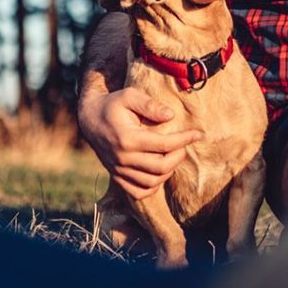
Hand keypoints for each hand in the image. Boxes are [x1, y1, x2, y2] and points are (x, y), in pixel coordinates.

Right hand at [78, 87, 203, 200]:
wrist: (89, 119)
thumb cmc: (113, 104)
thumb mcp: (129, 96)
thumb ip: (150, 105)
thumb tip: (171, 116)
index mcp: (127, 139)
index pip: (164, 145)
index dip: (184, 139)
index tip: (199, 133)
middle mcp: (123, 159)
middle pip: (161, 167)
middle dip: (179, 155)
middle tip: (185, 143)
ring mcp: (118, 170)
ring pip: (151, 182)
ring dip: (168, 171)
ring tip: (174, 154)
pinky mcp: (116, 177)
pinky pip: (138, 192)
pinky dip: (153, 186)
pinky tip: (160, 171)